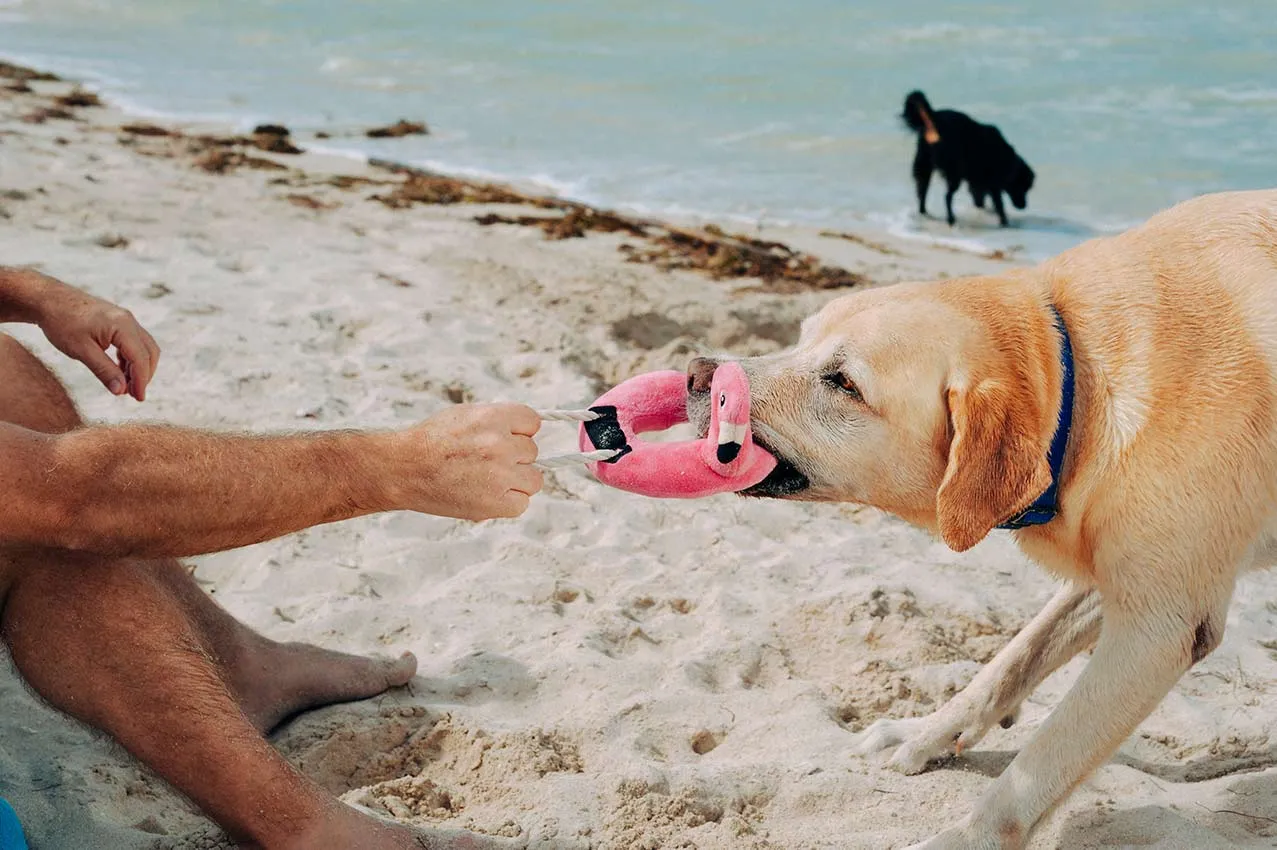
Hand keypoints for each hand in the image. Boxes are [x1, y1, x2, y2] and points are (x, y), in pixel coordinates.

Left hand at [31, 274, 160, 400]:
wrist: (48, 299)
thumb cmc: (62, 322)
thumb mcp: (81, 350)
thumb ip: (104, 371)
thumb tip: (121, 390)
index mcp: (122, 326)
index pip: (140, 358)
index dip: (141, 380)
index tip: (138, 398)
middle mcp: (128, 320)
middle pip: (149, 352)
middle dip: (144, 375)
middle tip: (134, 395)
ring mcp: (125, 320)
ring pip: (144, 347)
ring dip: (139, 367)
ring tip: (126, 386)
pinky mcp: (118, 322)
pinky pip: (133, 342)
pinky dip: (131, 358)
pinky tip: (120, 371)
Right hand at [398, 403, 542, 520]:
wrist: (402, 469)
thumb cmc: (430, 441)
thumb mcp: (465, 415)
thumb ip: (498, 421)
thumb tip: (525, 433)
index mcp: (493, 417)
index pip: (532, 422)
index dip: (519, 432)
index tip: (506, 439)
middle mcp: (500, 444)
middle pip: (532, 452)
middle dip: (514, 458)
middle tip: (485, 463)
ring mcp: (500, 474)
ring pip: (534, 480)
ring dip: (516, 482)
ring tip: (487, 481)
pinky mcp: (495, 502)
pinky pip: (522, 504)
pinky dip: (507, 504)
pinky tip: (486, 496)